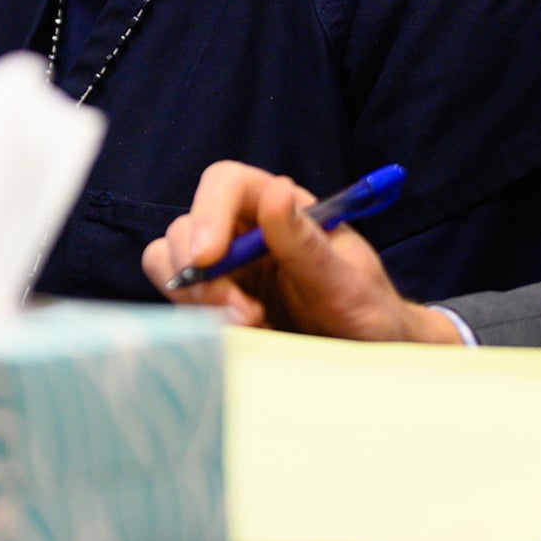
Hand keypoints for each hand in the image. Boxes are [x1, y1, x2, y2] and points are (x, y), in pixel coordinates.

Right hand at [141, 161, 461, 342]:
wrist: (370, 358)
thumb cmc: (368, 311)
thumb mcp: (346, 281)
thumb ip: (304, 242)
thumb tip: (274, 190)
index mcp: (282, 207)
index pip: (227, 183)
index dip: (208, 212)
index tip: (209, 259)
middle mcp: (246, 231)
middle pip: (187, 226)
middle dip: (201, 271)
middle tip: (242, 313)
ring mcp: (228, 269)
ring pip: (170, 262)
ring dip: (196, 297)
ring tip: (249, 325)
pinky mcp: (216, 305)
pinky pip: (179, 301)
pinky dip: (197, 320)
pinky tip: (242, 336)